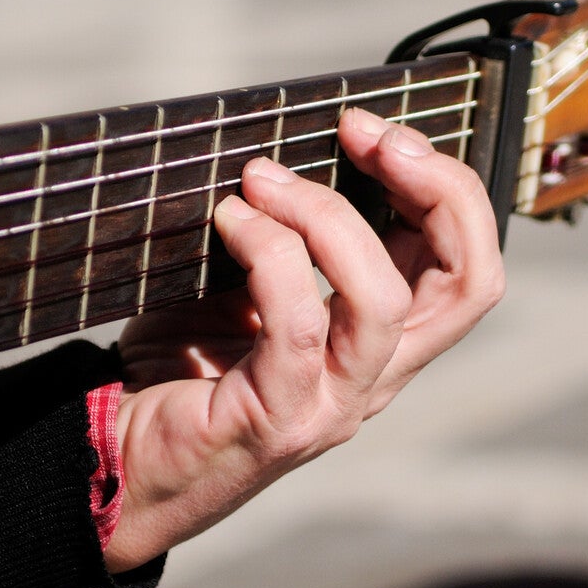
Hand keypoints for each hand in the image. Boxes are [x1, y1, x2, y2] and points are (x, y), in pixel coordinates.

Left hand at [100, 107, 503, 571]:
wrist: (114, 458)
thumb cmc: (177, 364)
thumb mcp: (248, 282)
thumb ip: (290, 236)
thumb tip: (285, 149)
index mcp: (385, 336)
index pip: (467, 261)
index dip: (444, 185)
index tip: (377, 130)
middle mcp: (378, 374)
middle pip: (472, 282)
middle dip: (438, 189)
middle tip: (368, 135)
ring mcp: (336, 403)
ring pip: (385, 299)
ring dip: (328, 215)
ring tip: (264, 179)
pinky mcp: (282, 419)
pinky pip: (299, 322)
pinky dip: (270, 254)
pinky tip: (230, 222)